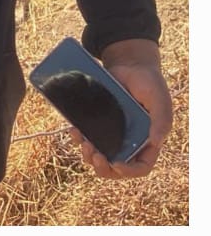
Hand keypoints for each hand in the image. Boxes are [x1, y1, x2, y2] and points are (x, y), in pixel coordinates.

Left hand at [67, 39, 172, 178]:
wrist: (129, 64)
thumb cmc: (148, 82)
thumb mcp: (159, 99)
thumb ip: (161, 120)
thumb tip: (155, 142)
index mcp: (147, 141)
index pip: (141, 166)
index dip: (130, 171)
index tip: (116, 164)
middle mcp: (129, 140)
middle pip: (115, 166)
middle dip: (103, 167)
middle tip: (95, 155)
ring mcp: (112, 131)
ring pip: (99, 153)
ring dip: (88, 155)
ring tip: (83, 143)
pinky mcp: (97, 119)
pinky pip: (86, 134)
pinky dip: (79, 136)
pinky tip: (73, 129)